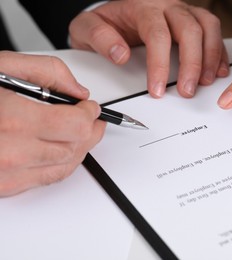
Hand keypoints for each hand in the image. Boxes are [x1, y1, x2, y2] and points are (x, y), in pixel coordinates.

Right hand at [0, 51, 105, 196]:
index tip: (91, 108)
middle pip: (75, 146)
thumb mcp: (1, 67)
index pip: (76, 125)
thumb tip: (77, 92)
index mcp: (12, 120)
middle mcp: (10, 153)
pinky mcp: (4, 187)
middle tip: (92, 119)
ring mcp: (7, 174)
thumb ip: (48, 73)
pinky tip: (61, 148)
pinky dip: (62, 163)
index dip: (90, 115)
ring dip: (79, 147)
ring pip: (65, 165)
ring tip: (81, 132)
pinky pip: (47, 179)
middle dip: (89, 130)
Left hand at [69, 0, 228, 97]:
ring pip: (207, 27)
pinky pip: (213, 31)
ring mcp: (183, 12)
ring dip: (211, 56)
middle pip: (189, 30)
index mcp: (142, 7)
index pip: (157, 34)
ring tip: (207, 81)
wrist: (116, 12)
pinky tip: (218, 70)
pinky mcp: (193, 20)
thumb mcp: (87, 27)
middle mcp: (167, 6)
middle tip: (187, 91)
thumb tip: (121, 55)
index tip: (157, 89)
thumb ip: (98, 38)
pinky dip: (219, 51)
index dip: (160, 64)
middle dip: (192, 64)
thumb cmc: (105, 22)